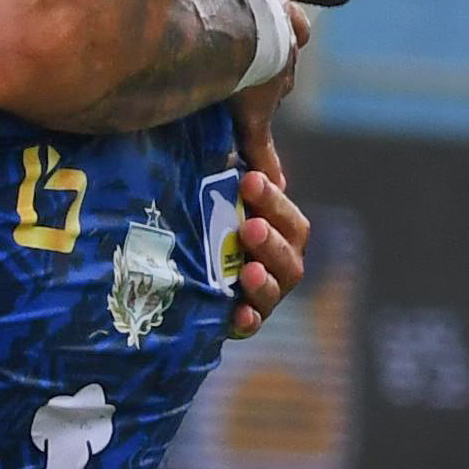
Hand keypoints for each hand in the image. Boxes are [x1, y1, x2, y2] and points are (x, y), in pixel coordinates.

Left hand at [223, 145, 311, 337]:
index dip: (272, 200)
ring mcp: (265, 293)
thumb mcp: (214, 191)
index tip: (248, 181)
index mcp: (280, 230)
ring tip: (248, 271)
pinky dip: (248, 320)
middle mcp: (281, 262)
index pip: (287, 216)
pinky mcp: (243, 319)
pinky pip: (252, 324)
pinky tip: (237, 313)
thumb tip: (228, 144)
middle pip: (289, 255)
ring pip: (276, 289)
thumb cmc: (205, 215)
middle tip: (249, 228)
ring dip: (264, 281)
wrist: (179, 263)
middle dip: (270, 241)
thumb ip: (227, 171)